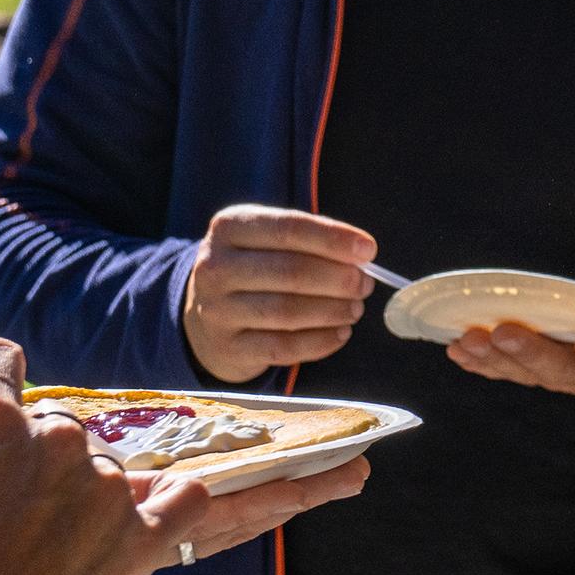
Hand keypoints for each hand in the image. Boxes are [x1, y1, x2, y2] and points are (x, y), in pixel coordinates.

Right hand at [0, 338, 370, 574]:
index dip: (0, 373)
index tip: (6, 382)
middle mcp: (55, 442)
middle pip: (78, 427)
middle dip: (75, 459)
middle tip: (70, 502)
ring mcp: (105, 488)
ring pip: (163, 462)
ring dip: (242, 472)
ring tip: (344, 465)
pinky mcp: (144, 538)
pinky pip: (210, 506)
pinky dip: (251, 504)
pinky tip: (307, 493)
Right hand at [182, 204, 375, 384]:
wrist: (205, 317)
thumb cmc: (253, 271)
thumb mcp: (267, 242)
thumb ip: (310, 243)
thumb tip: (361, 257)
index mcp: (229, 227)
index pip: (288, 228)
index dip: (333, 239)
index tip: (368, 250)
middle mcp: (215, 267)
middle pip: (291, 271)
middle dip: (338, 279)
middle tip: (365, 284)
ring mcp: (217, 310)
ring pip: (288, 311)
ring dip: (333, 310)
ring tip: (355, 308)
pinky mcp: (228, 348)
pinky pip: (284, 348)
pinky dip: (320, 341)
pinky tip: (341, 333)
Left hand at [445, 230, 574, 399]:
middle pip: (563, 371)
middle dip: (532, 353)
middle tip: (503, 332)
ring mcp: (568, 377)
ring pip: (531, 375)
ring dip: (497, 359)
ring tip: (466, 340)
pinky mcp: (545, 374)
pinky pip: (512, 373)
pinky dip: (486, 364)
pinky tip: (458, 349)